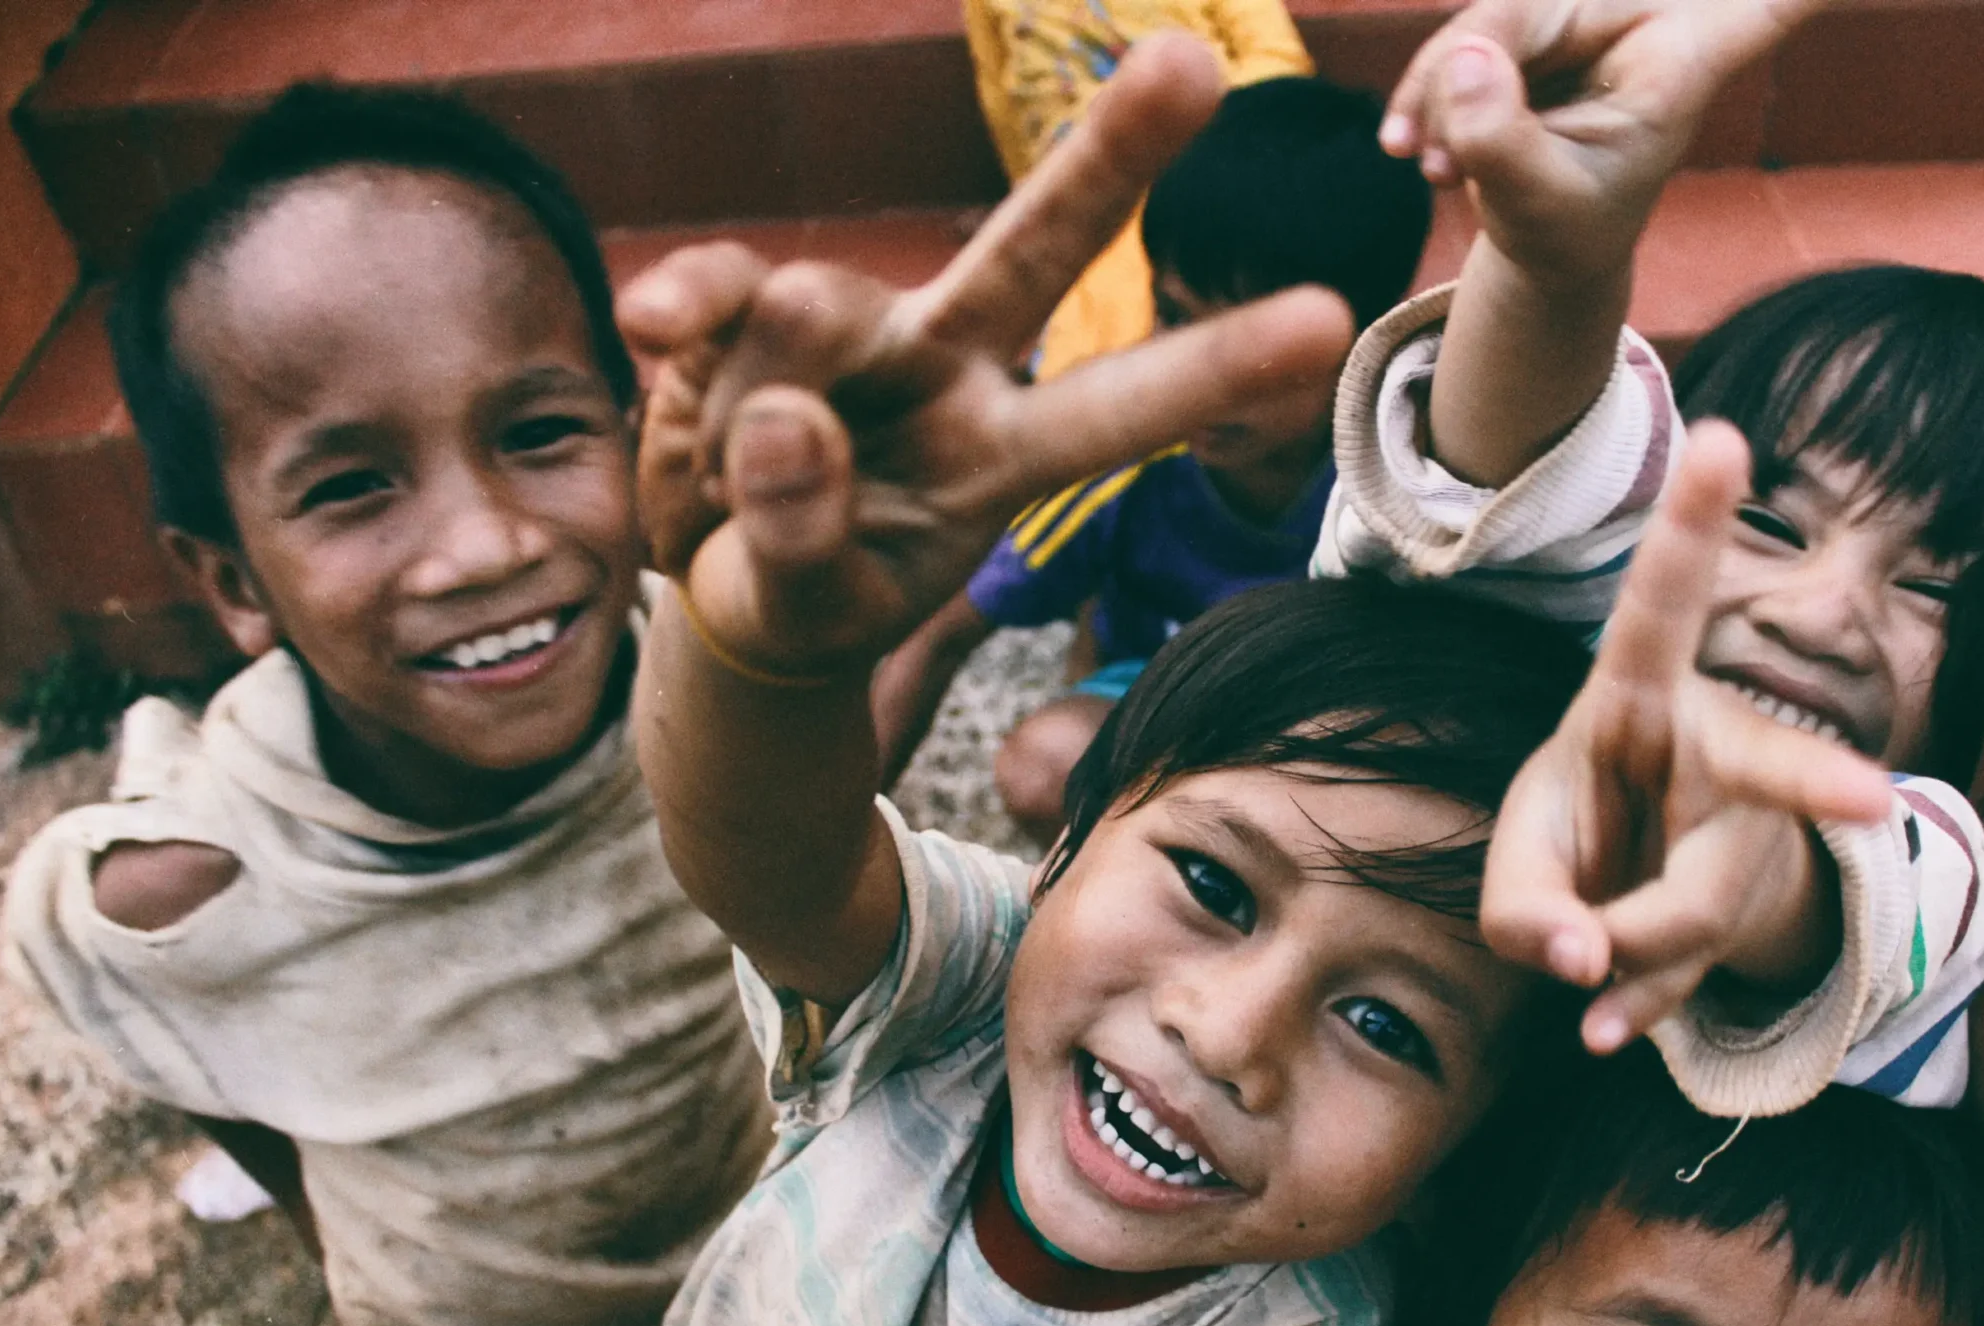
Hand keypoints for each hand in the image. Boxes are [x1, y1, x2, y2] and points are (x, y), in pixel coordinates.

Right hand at [617, 33, 1354, 680]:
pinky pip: (721, 291)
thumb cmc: (804, 594)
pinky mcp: (750, 311)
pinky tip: (655, 330)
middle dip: (1109, 159)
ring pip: (823, 302)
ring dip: (772, 367)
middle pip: (1035, 248)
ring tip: (741, 448)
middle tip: (1191, 64)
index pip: (1121, 407)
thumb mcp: (810, 603)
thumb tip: (789, 414)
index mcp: (1007, 455)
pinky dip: (688, 308)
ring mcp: (858, 330)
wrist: (718, 586)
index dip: (1216, 363)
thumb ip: (804, 532)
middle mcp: (951, 367)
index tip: (1327, 318)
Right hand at [1379, 0, 1825, 288]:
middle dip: (1470, 71)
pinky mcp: (1529, 25)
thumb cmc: (1571, 233)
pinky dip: (1428, 94)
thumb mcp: (1541, 210)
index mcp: (1683, 59)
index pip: (1759, 0)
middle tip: (1437, 164)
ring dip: (1439, 93)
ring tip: (1434, 170)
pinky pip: (1462, 37)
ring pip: (1486, 17)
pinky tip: (1412, 148)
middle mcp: (1640, 18)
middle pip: (1536, 5)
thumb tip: (1465, 58)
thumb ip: (1505, 143)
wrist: (1547, 246)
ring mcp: (1577, 18)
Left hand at [1481, 422, 1892, 1053]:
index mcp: (1638, 694)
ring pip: (1701, 906)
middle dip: (1815, 783)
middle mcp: (1716, 749)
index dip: (1693, 524)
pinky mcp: (1752, 910)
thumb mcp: (1521, 853)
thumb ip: (1521, 906)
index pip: (1662, 605)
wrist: (1638, 892)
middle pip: (1767, 768)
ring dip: (1623, 954)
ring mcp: (1749, 834)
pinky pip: (1695, 972)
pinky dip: (1637, 1005)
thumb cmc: (1579, 830)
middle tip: (1870, 801)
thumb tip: (1582, 968)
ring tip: (1579, 963)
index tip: (1723, 439)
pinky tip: (1606, 1029)